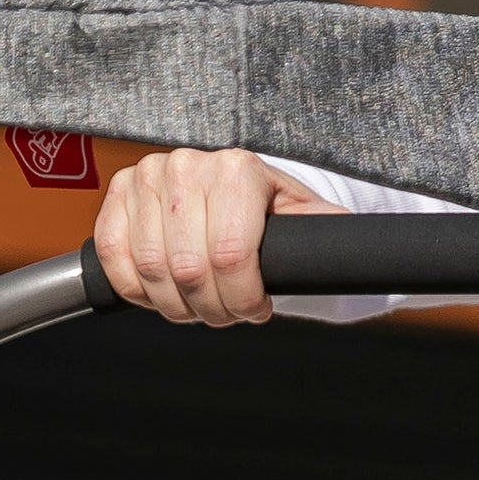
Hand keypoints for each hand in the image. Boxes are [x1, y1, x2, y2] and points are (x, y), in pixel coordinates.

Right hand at [92, 148, 343, 327]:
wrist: (237, 193)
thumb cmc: (274, 216)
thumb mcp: (309, 224)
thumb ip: (329, 240)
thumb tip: (362, 260)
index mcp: (238, 169)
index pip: (229, 255)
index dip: (243, 300)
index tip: (257, 310)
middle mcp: (187, 166)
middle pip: (188, 271)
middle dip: (212, 308)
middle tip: (228, 313)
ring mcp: (148, 179)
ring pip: (151, 272)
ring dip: (176, 306)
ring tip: (200, 305)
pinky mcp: (118, 197)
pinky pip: (115, 261)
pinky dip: (138, 291)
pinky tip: (165, 293)